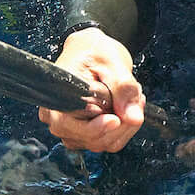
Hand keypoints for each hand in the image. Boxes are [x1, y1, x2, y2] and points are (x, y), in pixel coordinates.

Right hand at [39, 28, 144, 152]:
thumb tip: (133, 118)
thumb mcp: (112, 63)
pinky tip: (125, 107)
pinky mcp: (82, 134)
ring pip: (103, 143)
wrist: (90, 51)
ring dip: (124, 125)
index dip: (100, 127)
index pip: (78, 127)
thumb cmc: (95, 52)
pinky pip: (106, 142)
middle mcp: (58, 119)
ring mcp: (70, 130)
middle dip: (122, 123)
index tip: (117, 119)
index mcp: (59, 100)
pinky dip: (121, 128)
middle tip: (137, 98)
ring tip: (131, 98)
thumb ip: (124, 89)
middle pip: (94, 140)